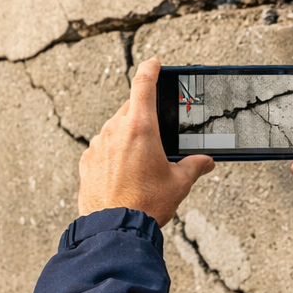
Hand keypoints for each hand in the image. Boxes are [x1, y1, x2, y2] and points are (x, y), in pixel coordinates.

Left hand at [78, 58, 215, 226]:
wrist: (114, 229)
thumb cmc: (147, 204)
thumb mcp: (179, 183)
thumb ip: (194, 166)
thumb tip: (206, 162)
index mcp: (141, 127)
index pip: (143, 83)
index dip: (151, 69)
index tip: (154, 63)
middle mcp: (115, 130)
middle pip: (130, 108)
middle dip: (144, 115)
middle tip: (156, 133)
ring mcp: (97, 145)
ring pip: (115, 129)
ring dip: (127, 136)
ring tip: (140, 162)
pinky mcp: (86, 161)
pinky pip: (102, 148)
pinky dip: (112, 153)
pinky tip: (123, 173)